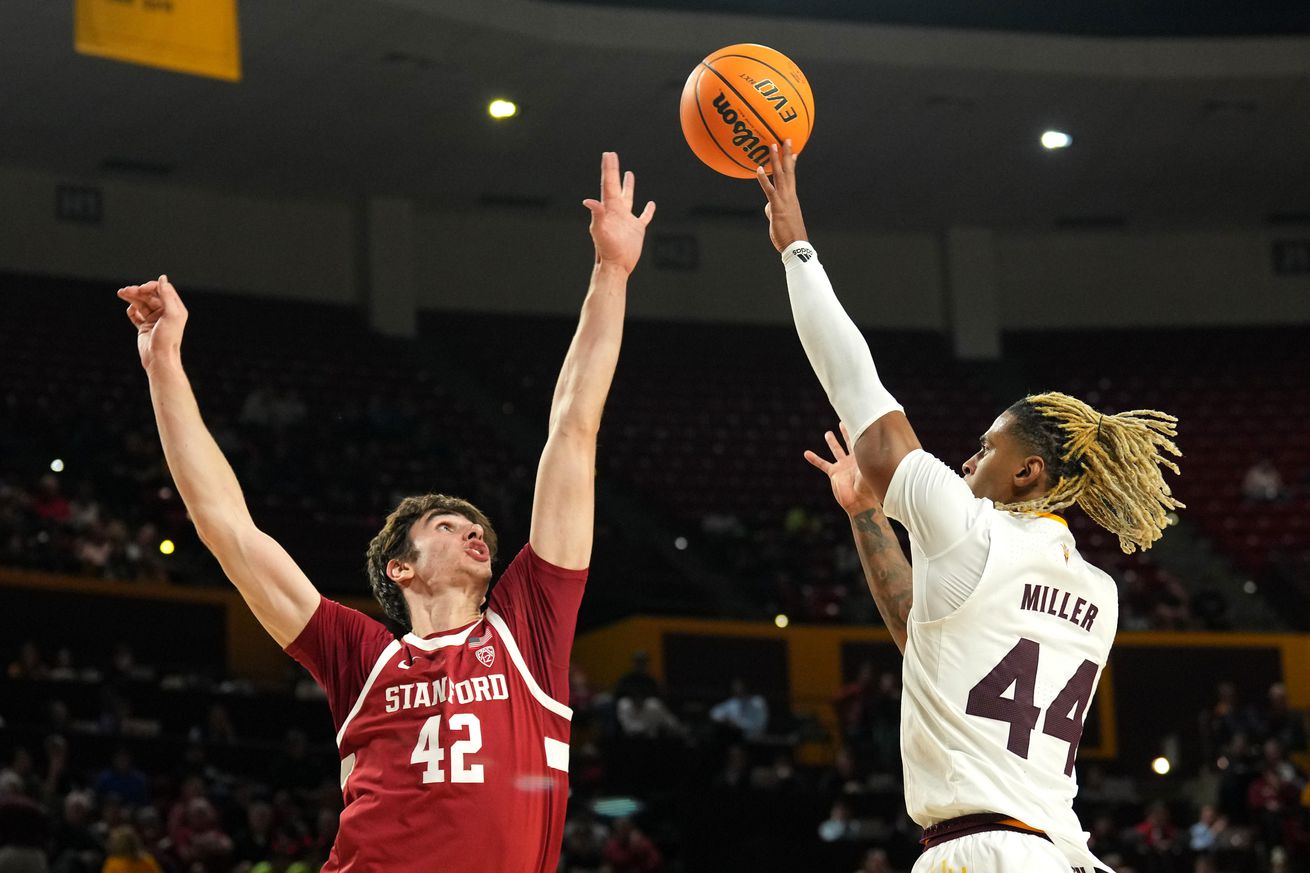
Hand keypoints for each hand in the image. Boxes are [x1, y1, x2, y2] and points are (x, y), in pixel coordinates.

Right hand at [117, 275, 187, 371]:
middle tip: (124, 290)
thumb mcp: (171, 315)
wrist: (159, 359)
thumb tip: (162, 278)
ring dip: (131, 297)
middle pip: (149, 296)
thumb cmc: (167, 338)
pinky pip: (136, 315)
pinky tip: (130, 310)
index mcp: (175, 309)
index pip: (162, 290)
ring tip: (120, 293)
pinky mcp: (144, 327)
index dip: (151, 286)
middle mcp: (165, 313)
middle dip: (137, 291)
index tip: (141, 288)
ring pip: (141, 303)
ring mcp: (154, 320)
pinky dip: (131, 311)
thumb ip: (167, 296)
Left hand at [583, 152, 655, 273]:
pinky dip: (648, 210)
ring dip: (628, 186)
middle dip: (614, 170)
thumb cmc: (606, 250)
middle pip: (616, 186)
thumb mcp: (600, 231)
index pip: (608, 184)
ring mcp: (627, 219)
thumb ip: (597, 215)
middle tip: (612, 156)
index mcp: (609, 208)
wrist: (616, 266)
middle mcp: (617, 211)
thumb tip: (588, 201)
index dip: (609, 169)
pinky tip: (651, 204)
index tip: (608, 154)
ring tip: (629, 173)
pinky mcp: (636, 229)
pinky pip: (644, 216)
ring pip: (628, 198)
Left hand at [755, 139, 808, 252]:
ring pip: (780, 176)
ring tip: (772, 145)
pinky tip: (759, 169)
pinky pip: (769, 190)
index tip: (794, 151)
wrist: (796, 246)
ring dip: (776, 160)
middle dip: (786, 154)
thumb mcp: (780, 220)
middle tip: (786, 139)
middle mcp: (790, 195)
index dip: (792, 163)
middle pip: (789, 171)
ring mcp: (784, 200)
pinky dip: (764, 179)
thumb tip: (768, 207)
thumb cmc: (789, 235)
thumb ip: (774, 210)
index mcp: (792, 198)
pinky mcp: (777, 207)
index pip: (792, 177)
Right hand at [804, 423, 879, 515]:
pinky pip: (822, 464)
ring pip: (836, 450)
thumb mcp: (870, 468)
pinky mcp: (834, 474)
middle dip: (847, 432)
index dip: (860, 430)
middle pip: (849, 442)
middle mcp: (853, 460)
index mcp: (863, 457)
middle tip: (844, 422)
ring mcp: (843, 466)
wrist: (860, 502)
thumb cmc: (868, 487)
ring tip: (828, 434)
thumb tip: (871, 443)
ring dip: (832, 442)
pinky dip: (814, 459)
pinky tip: (807, 453)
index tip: (859, 418)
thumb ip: (868, 456)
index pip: (861, 440)